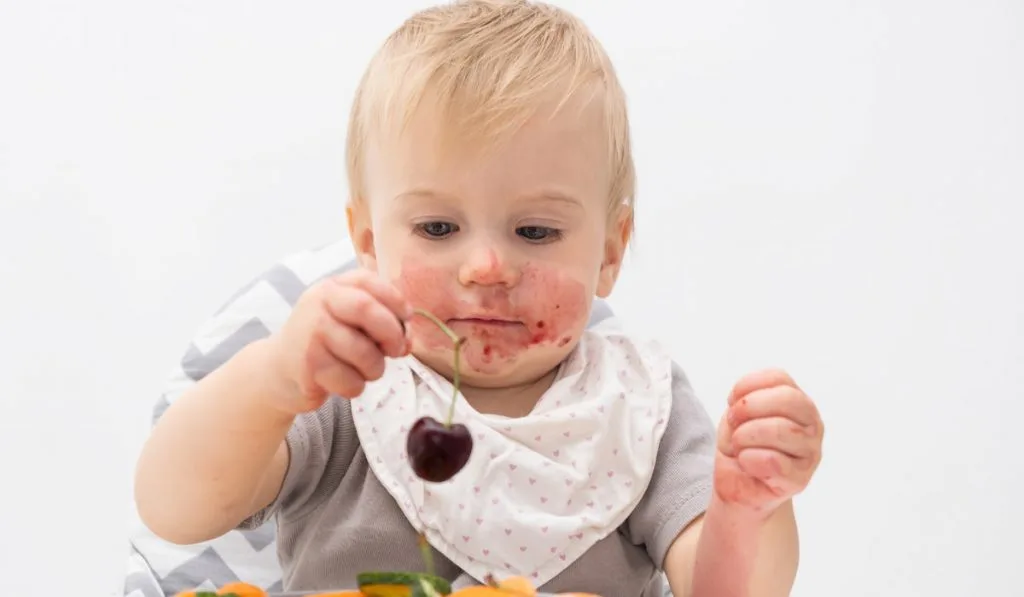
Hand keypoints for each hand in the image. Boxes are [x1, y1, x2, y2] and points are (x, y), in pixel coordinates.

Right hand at [263, 268, 411, 413]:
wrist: (278, 371)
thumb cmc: (324, 344)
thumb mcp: (348, 322)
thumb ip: (380, 322)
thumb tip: (408, 340)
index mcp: (332, 288)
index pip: (369, 281)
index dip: (396, 300)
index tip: (406, 318)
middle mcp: (318, 304)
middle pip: (367, 309)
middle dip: (392, 333)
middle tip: (396, 350)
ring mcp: (310, 334)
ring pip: (364, 354)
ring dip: (375, 369)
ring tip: (363, 370)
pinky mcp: (308, 366)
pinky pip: (351, 381)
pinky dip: (355, 387)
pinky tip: (341, 381)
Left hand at [713, 368, 823, 517]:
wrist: (738, 485)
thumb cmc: (741, 445)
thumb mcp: (738, 415)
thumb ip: (745, 402)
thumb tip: (744, 403)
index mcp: (798, 402)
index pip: (779, 377)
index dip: (748, 384)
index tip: (731, 400)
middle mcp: (811, 424)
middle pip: (789, 399)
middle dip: (749, 407)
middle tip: (733, 420)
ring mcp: (810, 452)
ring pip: (781, 429)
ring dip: (746, 435)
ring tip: (738, 444)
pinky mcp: (800, 479)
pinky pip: (773, 461)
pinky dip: (748, 459)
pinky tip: (746, 462)